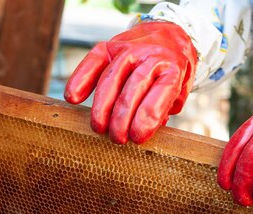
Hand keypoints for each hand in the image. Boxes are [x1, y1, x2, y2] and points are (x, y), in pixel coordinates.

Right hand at [64, 21, 196, 143]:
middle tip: (117, 138)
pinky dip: (80, 79)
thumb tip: (141, 131)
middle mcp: (151, 56)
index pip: (161, 94)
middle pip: (133, 88)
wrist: (166, 36)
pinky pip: (93, 62)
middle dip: (122, 118)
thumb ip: (163, 111)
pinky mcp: (109, 47)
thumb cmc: (170, 74)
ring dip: (102, 106)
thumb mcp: (179, 93)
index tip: (136, 138)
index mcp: (173, 69)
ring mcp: (129, 50)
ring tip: (98, 127)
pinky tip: (73, 98)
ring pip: (111, 78)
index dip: (147, 119)